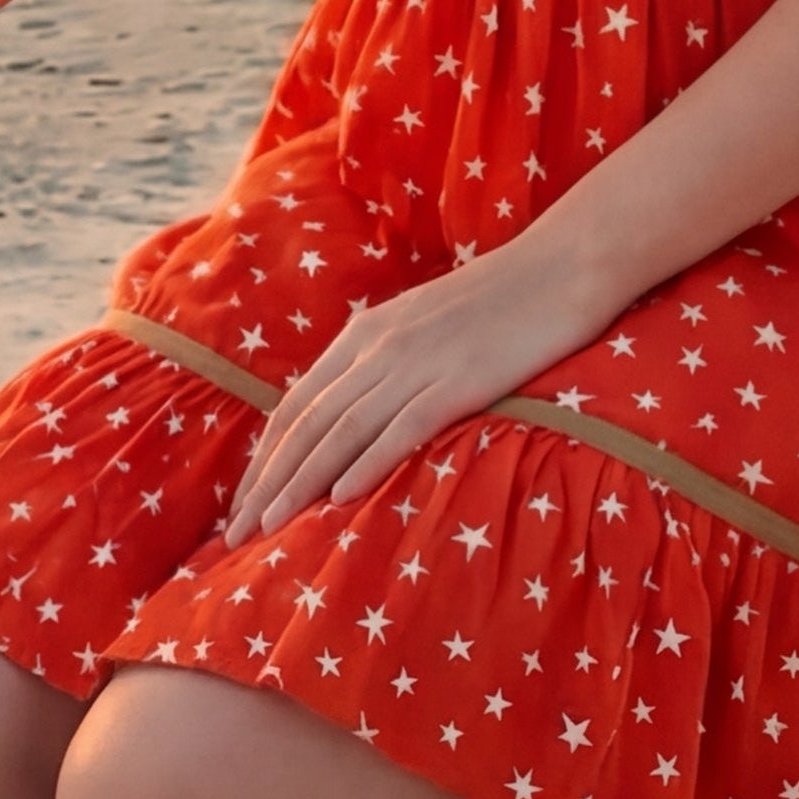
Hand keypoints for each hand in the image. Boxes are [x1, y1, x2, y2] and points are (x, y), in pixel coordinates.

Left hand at [221, 241, 604, 543]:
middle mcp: (378, 347)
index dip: (266, 457)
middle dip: (267, 482)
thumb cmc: (500, 301)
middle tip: (236, 533)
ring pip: (342, 431)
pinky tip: (341, 498)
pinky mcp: (460, 380)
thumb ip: (385, 361)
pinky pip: (402, 427)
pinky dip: (367, 463)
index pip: (296, 405)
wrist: (562, 265)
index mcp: (364, 333)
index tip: (243, 503)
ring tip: (268, 527)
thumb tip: (354, 410)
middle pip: (307, 424)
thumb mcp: (423, 324)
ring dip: (300, 483)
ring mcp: (417, 363)